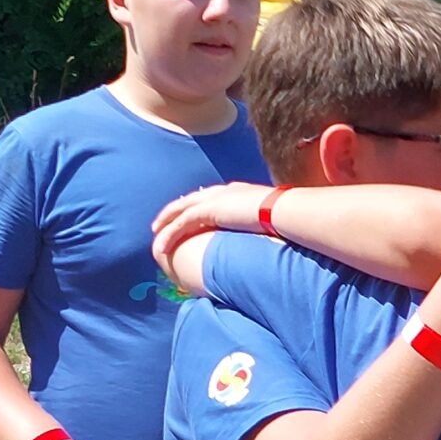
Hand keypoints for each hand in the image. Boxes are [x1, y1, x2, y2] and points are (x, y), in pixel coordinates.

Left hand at [152, 181, 277, 261]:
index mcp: (236, 192)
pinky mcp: (208, 211)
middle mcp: (222, 192)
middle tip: (162, 222)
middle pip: (190, 200)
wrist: (283, 210)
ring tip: (155, 235)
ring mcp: (214, 200)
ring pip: (180, 211)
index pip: (211, 197)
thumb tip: (272, 236)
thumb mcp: (272, 219)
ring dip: (166, 223)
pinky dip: (169, 235)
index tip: (188, 213)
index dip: (197, 205)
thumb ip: (264, 224)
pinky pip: (181, 224)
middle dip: (174, 211)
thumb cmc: (285, 217)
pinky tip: (160, 247)